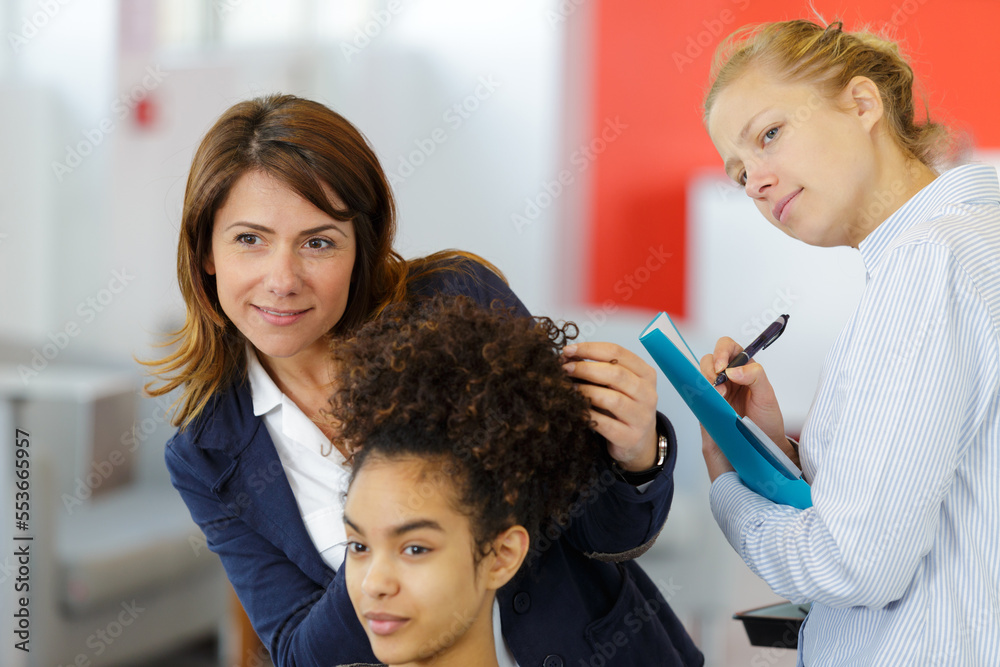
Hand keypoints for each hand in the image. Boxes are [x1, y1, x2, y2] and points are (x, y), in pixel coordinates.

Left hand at [562, 342, 658, 471]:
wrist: (638, 441)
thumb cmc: (623, 406)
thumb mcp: (618, 385)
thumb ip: (600, 369)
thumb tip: (569, 355)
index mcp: (646, 374)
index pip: (617, 352)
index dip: (590, 349)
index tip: (568, 350)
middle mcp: (648, 394)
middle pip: (616, 374)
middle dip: (586, 368)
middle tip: (566, 369)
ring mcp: (642, 417)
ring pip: (613, 399)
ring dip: (587, 391)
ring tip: (570, 389)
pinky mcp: (630, 437)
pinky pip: (605, 424)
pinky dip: (588, 415)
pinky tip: (576, 410)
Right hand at [698, 337, 796, 480]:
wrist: (762, 446)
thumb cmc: (767, 421)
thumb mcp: (767, 396)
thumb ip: (755, 376)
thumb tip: (733, 369)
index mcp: (744, 368)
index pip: (728, 347)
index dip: (722, 351)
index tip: (723, 367)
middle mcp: (728, 377)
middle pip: (710, 359)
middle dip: (711, 369)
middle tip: (720, 384)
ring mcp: (716, 390)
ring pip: (700, 374)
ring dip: (706, 381)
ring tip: (720, 396)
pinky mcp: (707, 403)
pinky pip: (696, 392)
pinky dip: (700, 393)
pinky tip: (711, 401)